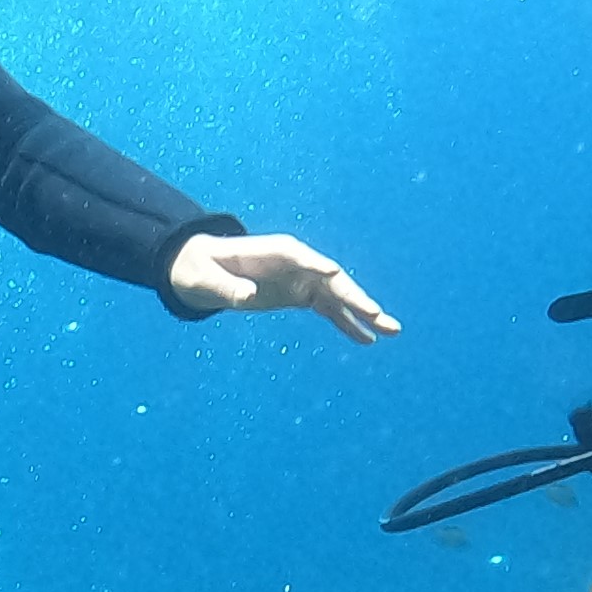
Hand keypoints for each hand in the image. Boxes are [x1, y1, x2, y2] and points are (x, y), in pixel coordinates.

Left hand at [168, 229, 398, 342]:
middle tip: (378, 315)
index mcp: (276, 250)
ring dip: (364, 313)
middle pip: (332, 279)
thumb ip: (226, 286)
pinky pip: (330, 310)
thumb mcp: (205, 278)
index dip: (318, 266)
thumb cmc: (200, 269)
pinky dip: (348, 324)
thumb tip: (247, 295)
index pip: (303, 257)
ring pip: (339, 296)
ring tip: (391, 331)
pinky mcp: (301, 295)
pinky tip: (368, 340)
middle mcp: (297, 262)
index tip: (334, 275)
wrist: (202, 270)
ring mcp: (303, 279)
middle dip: (355, 296)